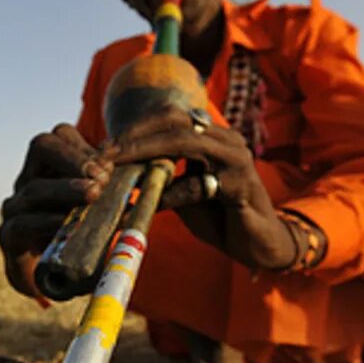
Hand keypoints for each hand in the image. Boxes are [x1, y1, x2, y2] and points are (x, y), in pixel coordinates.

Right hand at [0, 124, 111, 295]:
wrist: (52, 276)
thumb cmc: (81, 236)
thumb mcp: (99, 210)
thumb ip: (112, 190)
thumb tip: (135, 171)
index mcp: (51, 167)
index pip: (60, 136)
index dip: (84, 145)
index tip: (109, 165)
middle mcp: (29, 179)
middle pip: (42, 146)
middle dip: (73, 157)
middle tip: (100, 177)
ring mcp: (15, 207)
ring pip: (34, 188)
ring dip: (66, 190)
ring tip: (93, 194)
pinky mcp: (9, 236)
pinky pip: (23, 224)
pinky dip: (48, 222)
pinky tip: (67, 223)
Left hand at [101, 110, 295, 269]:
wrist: (259, 245)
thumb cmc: (220, 218)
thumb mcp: (183, 194)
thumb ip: (160, 178)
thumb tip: (120, 172)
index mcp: (213, 137)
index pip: (170, 117)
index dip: (135, 128)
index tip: (105, 146)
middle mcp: (226, 140)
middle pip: (174, 120)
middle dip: (135, 135)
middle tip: (105, 152)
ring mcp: (237, 159)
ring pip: (185, 141)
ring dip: (146, 151)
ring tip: (118, 165)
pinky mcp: (242, 185)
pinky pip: (199, 184)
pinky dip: (171, 192)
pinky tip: (150, 201)